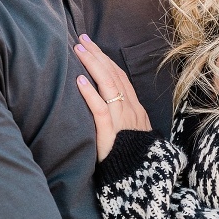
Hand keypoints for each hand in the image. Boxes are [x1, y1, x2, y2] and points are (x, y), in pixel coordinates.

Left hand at [74, 35, 150, 160]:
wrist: (140, 178)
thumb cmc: (131, 158)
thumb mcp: (132, 133)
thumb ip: (122, 117)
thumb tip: (108, 104)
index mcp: (135, 108)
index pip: (120, 77)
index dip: (106, 60)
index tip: (92, 46)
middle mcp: (130, 110)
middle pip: (113, 75)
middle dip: (97, 55)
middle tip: (81, 39)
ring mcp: (121, 120)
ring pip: (107, 85)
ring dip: (92, 65)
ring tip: (78, 51)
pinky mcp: (110, 133)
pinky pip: (100, 109)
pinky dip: (90, 93)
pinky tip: (79, 80)